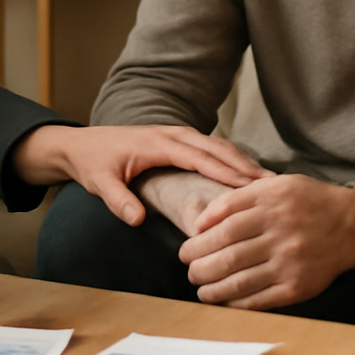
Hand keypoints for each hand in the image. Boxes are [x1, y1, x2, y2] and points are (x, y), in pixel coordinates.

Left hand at [9, 125, 267, 225]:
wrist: (81, 145)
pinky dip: (232, 161)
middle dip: (246, 166)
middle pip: (218, 148)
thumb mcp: (102, 183)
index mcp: (158, 143)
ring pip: (219, 147)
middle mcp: (173, 135)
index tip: (252, 187)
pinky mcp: (179, 142)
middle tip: (274, 188)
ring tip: (270, 185)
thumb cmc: (93, 163)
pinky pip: (212, 150)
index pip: (200, 157)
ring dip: (243, 162)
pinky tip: (248, 179)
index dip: (227, 171)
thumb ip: (119, 200)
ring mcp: (178, 136)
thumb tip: (137, 219)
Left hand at [179, 174, 354, 309]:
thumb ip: (237, 199)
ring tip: (199, 289)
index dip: (199, 240)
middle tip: (189, 269)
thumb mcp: (275, 185)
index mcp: (271, 205)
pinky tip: (223, 300)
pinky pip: (260, 299)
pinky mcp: (298, 286)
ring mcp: (290, 262)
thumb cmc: (308, 201)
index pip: (224, 226)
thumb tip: (201, 221)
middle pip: (227, 255)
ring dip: (212, 288)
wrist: (353, 224)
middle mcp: (280, 234)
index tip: (186, 249)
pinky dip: (236, 303)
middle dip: (199, 266)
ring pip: (239, 280)